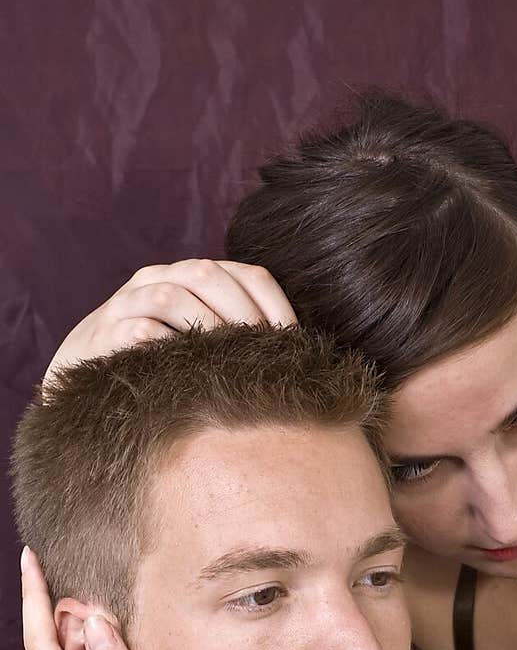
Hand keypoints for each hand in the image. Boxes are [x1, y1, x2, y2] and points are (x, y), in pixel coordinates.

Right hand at [45, 260, 296, 382]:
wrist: (84, 373)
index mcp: (193, 276)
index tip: (297, 345)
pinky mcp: (103, 332)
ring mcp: (128, 302)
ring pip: (171, 297)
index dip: (277, 307)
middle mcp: (159, 278)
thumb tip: (298, 358)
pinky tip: (190, 374)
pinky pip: (138, 332)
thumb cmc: (160, 361)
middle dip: (243, 316)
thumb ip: (239, 336)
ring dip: (207, 330)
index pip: (248, 275)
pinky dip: (167, 348)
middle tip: (265, 358)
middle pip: (208, 275)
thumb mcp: (200, 340)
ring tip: (231, 365)